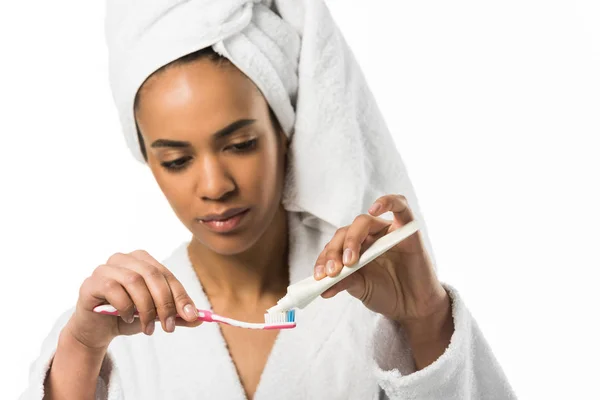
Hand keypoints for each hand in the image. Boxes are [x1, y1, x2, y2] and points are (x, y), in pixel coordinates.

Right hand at [66, 249, 201, 349]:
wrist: (96, 330)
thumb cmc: (127, 316)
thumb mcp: (155, 316)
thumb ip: (176, 314)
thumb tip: (199, 318)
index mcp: (142, 260)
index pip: (167, 275)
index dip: (180, 295)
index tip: (191, 316)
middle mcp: (124, 258)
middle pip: (152, 275)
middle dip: (165, 303)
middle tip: (169, 326)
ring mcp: (105, 268)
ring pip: (134, 281)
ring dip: (146, 308)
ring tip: (148, 329)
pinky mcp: (91, 282)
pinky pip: (113, 289)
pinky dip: (125, 306)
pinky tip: (127, 318)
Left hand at [313, 195, 449, 335]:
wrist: (414, 306)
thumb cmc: (387, 294)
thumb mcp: (361, 288)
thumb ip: (344, 282)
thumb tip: (322, 285)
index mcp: (354, 248)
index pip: (334, 244)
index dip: (324, 258)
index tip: (319, 276)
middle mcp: (368, 236)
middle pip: (346, 232)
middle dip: (335, 251)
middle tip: (333, 271)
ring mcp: (387, 231)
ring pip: (364, 221)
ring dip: (352, 239)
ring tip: (350, 261)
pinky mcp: (407, 229)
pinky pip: (400, 206)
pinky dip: (387, 202)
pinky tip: (374, 209)